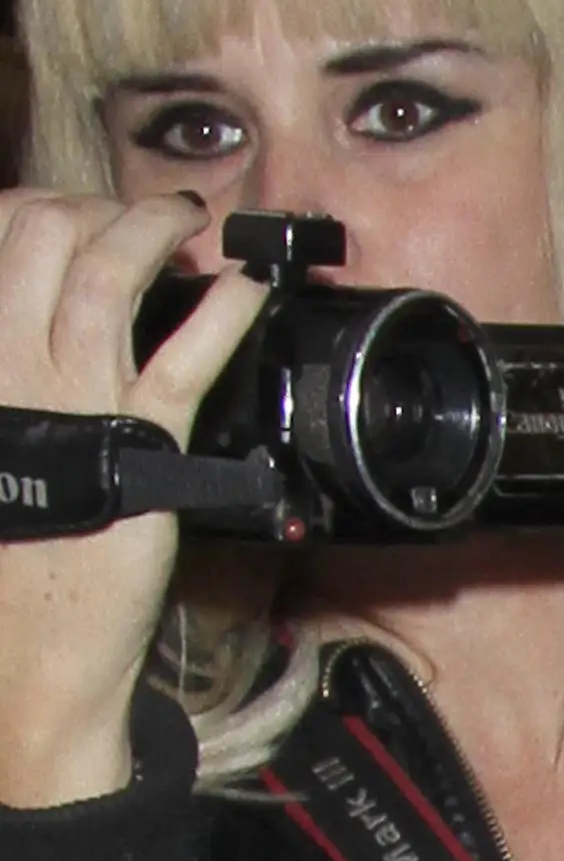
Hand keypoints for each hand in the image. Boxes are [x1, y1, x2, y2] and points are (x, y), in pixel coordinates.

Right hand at [0, 186, 271, 812]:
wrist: (27, 654)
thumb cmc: (8, 562)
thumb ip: (7, 375)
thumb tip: (30, 321)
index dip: (40, 210)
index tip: (71, 215)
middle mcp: (9, 366)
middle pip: (46, 234)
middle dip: (96, 207)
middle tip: (135, 219)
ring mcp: (74, 399)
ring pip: (107, 273)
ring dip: (153, 230)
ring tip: (186, 225)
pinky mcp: (141, 443)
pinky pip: (186, 356)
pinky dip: (221, 309)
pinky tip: (242, 290)